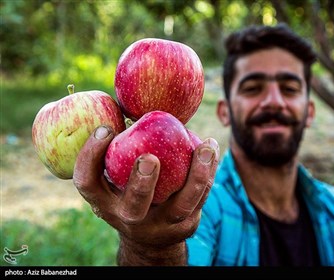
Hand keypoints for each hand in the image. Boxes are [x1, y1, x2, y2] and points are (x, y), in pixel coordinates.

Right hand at [73, 125, 219, 264]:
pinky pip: (200, 198)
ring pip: (181, 205)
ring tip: (206, 147)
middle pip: (134, 205)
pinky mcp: (185, 226)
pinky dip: (209, 172)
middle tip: (150, 158)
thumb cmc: (130, 189)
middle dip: (142, 183)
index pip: (88, 182)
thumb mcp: (117, 174)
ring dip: (196, 175)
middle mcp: (130, 218)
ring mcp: (161, 226)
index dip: (90, 156)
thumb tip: (123, 98)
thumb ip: (119, 146)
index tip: (105, 129)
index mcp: (105, 202)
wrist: (151, 236)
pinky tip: (211, 150)